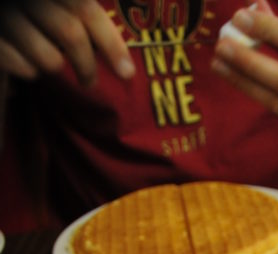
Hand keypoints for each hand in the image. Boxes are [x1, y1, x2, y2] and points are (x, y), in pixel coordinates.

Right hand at [0, 0, 134, 86]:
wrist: (2, 25)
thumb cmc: (35, 16)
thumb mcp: (61, 9)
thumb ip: (82, 16)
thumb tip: (122, 58)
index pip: (86, 9)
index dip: (111, 43)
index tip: (127, 73)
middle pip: (71, 34)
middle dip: (87, 66)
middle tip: (90, 82)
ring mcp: (6, 17)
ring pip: (49, 58)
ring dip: (54, 67)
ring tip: (49, 62)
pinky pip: (25, 69)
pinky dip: (29, 73)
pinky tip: (25, 65)